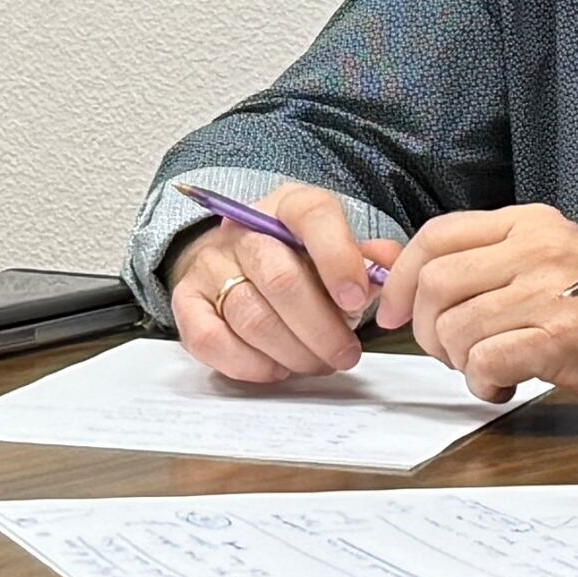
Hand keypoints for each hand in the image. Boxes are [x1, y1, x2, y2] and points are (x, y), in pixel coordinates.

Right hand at [163, 185, 375, 383]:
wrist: (234, 261)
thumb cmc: (297, 260)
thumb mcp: (336, 248)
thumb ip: (369, 259)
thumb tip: (390, 269)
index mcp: (288, 207)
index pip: (314, 215)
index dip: (338, 258)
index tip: (357, 301)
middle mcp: (243, 230)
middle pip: (282, 279)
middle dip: (321, 329)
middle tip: (345, 355)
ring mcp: (210, 265)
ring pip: (251, 316)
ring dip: (292, 352)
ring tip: (316, 364)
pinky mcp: (186, 301)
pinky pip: (210, 338)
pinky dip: (248, 364)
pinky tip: (276, 369)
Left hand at [390, 204, 577, 414]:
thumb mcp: (548, 265)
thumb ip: (484, 263)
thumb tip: (396, 272)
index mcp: (530, 223)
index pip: (436, 235)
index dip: (402, 277)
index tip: (391, 313)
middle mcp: (538, 247)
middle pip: (436, 282)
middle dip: (423, 328)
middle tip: (446, 353)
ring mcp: (551, 291)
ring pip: (455, 326)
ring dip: (455, 362)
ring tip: (484, 370)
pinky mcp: (563, 338)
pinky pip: (485, 360)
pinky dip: (481, 383)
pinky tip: (504, 387)